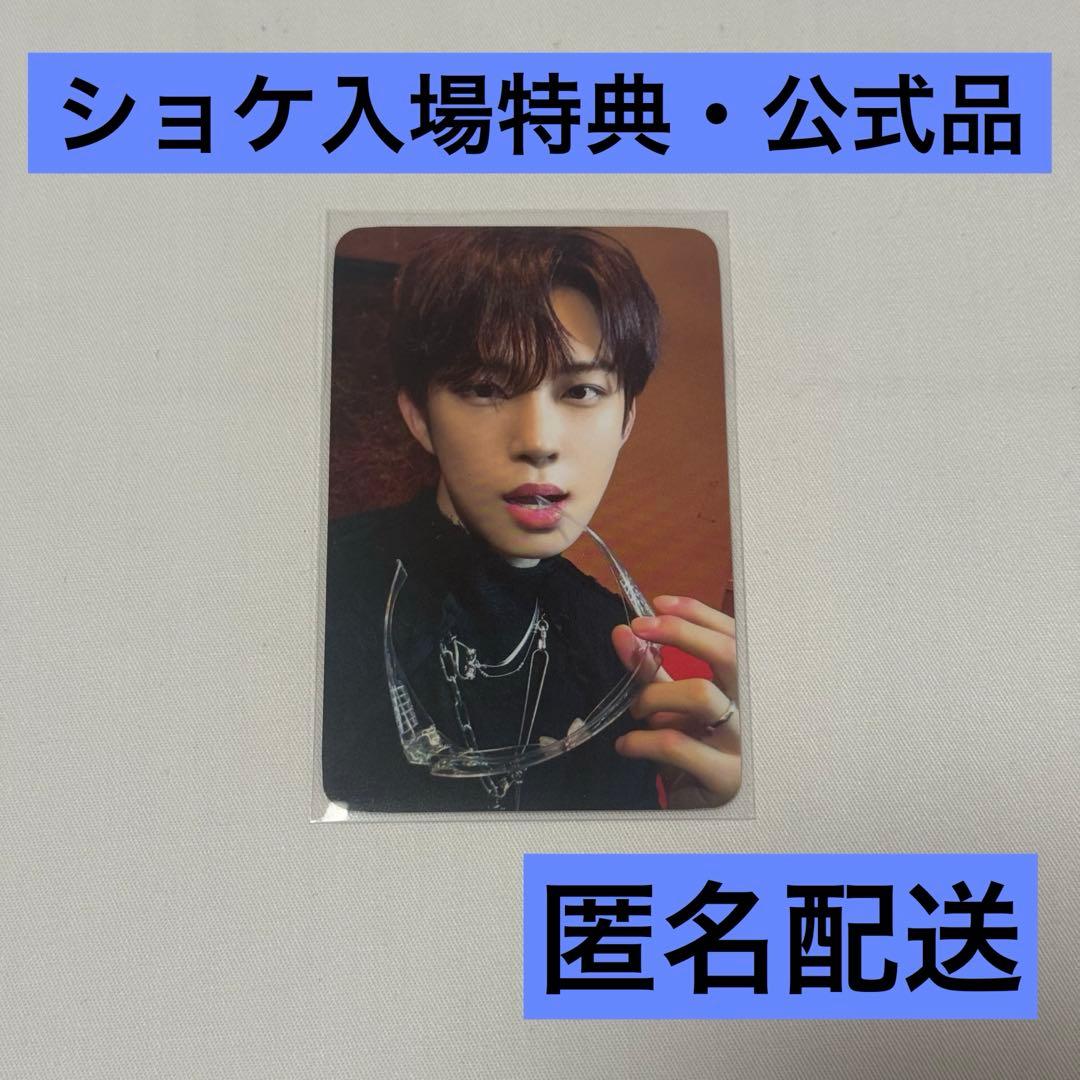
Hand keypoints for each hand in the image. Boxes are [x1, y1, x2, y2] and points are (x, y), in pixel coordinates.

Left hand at [611, 595, 740, 808]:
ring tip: (635, 711)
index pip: (733, 637)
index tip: (657, 604)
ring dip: (653, 694)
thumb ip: (650, 672)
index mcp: (745, 690)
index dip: (697, 614)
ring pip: (700, 694)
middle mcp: (754, 712)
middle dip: (680, 632)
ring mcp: (745, 745)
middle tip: (639, 630)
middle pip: (729, 654)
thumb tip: (625, 634)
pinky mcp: (726, 778)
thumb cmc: (690, 756)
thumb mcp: (671, 708)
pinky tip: (627, 745)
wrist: (698, 817)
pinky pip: (675, 743)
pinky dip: (640, 739)